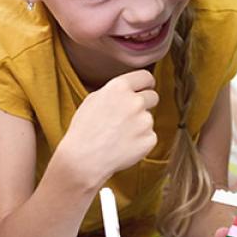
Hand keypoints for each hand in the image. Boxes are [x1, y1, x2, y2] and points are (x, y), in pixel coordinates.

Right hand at [59, 70, 159, 186]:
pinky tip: (124, 146)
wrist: (83, 159)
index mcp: (120, 87)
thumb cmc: (84, 130)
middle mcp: (135, 101)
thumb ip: (115, 92)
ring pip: (149, 119)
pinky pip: (150, 137)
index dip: (146, 84)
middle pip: (153, 96)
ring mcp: (145, 121)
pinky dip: (140, 141)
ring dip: (139, 125)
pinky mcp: (150, 139)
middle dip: (145, 104)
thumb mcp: (93, 100)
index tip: (146, 88)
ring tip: (119, 135)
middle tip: (129, 117)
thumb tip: (128, 91)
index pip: (145, 77)